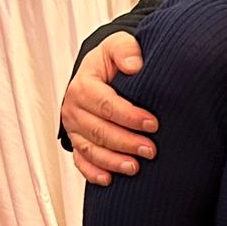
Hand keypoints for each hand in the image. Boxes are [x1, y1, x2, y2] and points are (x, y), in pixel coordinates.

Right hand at [62, 33, 155, 185]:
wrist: (100, 70)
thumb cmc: (113, 60)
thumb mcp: (118, 45)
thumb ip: (126, 50)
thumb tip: (134, 65)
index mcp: (84, 85)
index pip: (105, 104)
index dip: (129, 116)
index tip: (153, 123)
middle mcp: (73, 108)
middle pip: (98, 130)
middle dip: (126, 142)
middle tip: (151, 150)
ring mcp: (73, 127)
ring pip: (90, 149)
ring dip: (112, 161)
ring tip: (135, 168)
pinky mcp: (76, 140)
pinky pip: (81, 161)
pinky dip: (93, 172)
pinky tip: (109, 180)